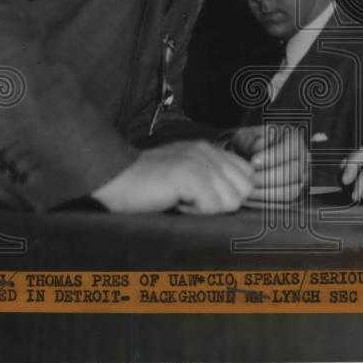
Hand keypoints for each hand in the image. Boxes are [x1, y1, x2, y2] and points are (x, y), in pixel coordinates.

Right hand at [92, 140, 253, 213]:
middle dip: (222, 204)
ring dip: (208, 209)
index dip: (230, 195)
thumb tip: (238, 199)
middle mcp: (210, 152)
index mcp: (211, 150)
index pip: (248, 176)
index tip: (204, 198)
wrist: (115, 178)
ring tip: (183, 200)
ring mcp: (200, 161)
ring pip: (231, 200)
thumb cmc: (149, 183)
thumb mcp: (188, 174)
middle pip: (244, 190)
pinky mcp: (188, 174)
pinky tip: (177, 203)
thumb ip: (213, 179)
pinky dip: (195, 212)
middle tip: (193, 200)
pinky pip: (212, 206)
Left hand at [229, 125, 309, 202]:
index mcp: (294, 138)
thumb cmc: (248, 146)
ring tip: (249, 189)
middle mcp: (303, 158)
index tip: (253, 161)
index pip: (291, 147)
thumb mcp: (246, 137)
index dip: (273, 156)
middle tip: (249, 178)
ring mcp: (301, 178)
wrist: (247, 159)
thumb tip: (257, 150)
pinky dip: (267, 202)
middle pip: (293, 171)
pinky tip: (252, 197)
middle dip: (268, 177)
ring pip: (290, 190)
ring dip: (267, 192)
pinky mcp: (294, 195)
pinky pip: (284, 204)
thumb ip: (251, 141)